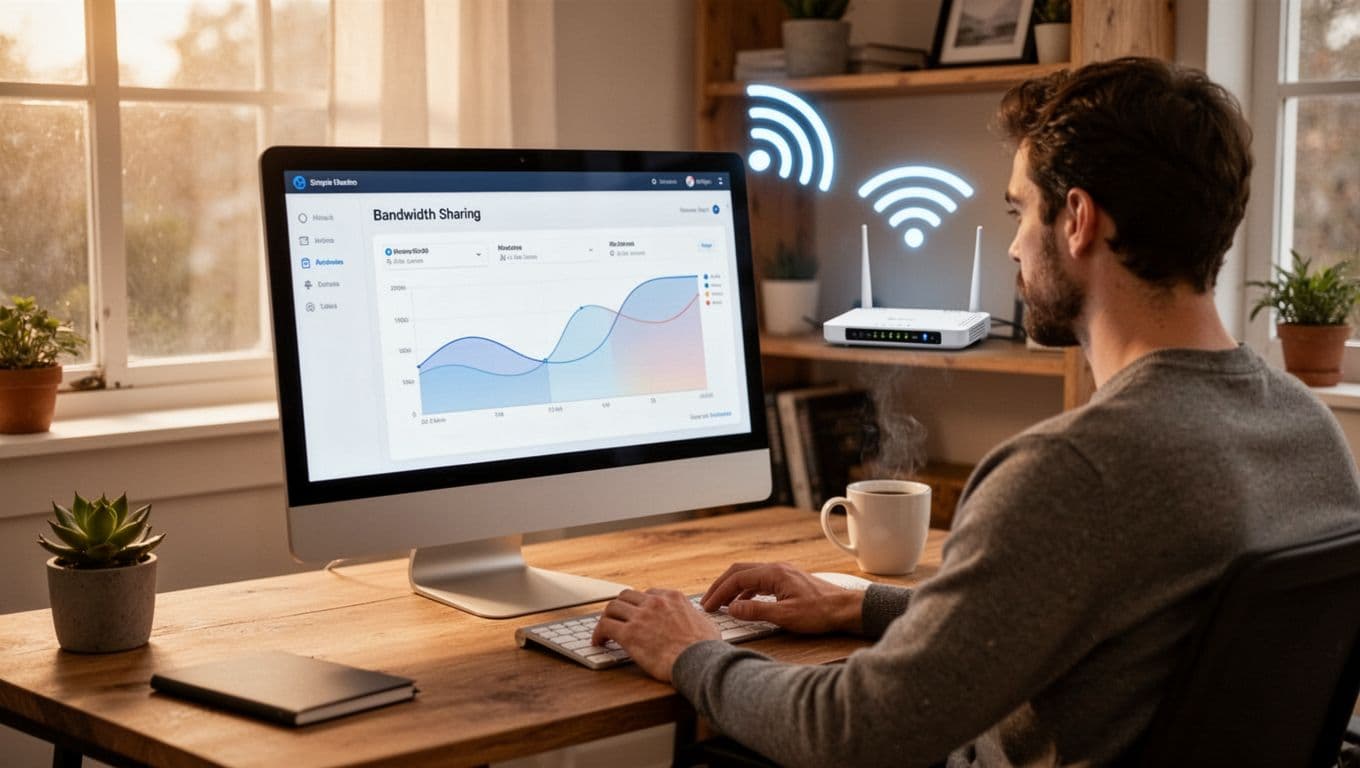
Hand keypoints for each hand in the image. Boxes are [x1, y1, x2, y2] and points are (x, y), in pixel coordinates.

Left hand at [591, 588, 719, 681]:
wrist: (699, 661)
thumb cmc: (706, 648)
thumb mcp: (706, 623)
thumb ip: (695, 618)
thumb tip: (697, 621)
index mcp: (673, 597)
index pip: (648, 594)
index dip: (640, 604)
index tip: (636, 614)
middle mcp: (655, 602)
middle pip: (627, 596)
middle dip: (620, 608)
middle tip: (617, 619)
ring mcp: (641, 616)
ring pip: (612, 608)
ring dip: (607, 618)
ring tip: (604, 631)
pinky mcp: (629, 633)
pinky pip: (605, 626)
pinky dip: (598, 633)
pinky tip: (598, 642)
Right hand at [701, 562, 863, 634]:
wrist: (845, 609)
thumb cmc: (820, 612)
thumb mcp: (785, 616)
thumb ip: (756, 612)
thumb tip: (732, 609)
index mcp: (773, 573)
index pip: (736, 578)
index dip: (719, 592)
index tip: (708, 606)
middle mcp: (776, 568)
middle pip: (739, 571)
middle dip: (721, 586)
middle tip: (708, 602)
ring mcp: (782, 573)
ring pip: (749, 575)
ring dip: (733, 588)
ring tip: (722, 604)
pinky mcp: (787, 581)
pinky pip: (759, 581)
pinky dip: (746, 591)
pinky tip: (744, 603)